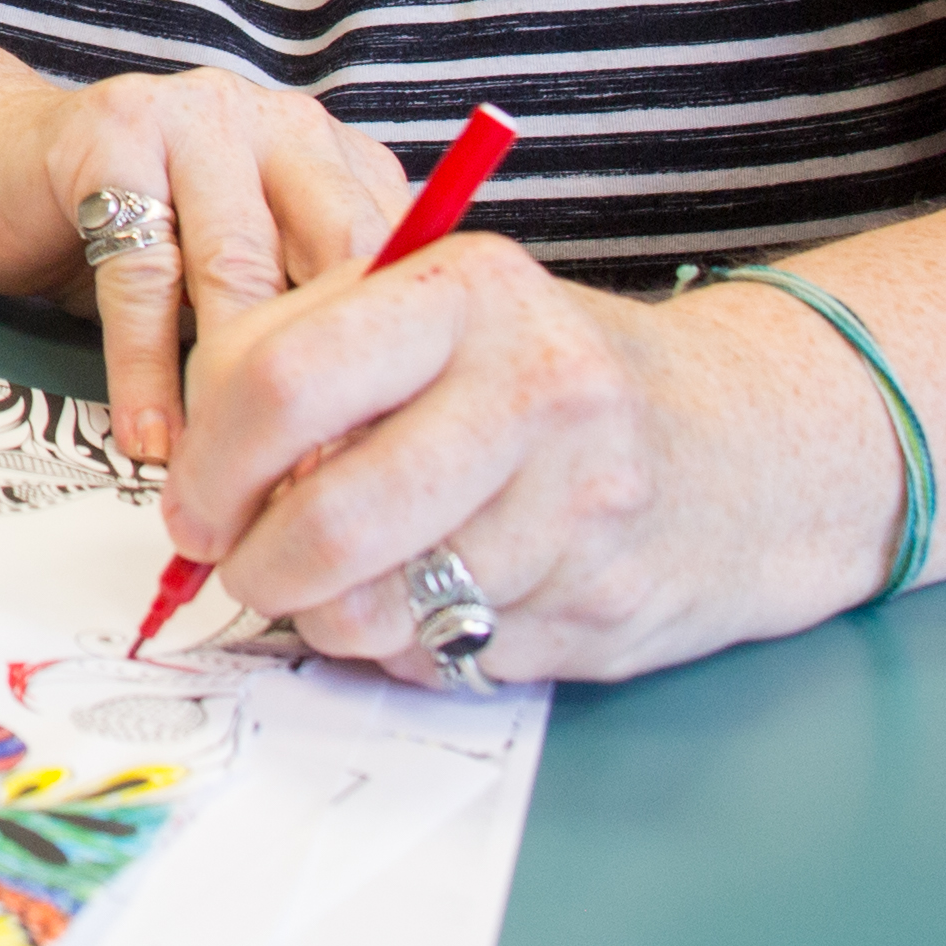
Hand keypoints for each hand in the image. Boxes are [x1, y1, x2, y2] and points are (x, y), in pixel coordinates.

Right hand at [0, 66, 411, 469]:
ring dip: (235, 391)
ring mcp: (196, 118)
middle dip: (328, 383)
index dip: (393, 367)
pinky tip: (149, 438)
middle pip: (332, 258)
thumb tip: (365, 449)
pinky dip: (145, 371)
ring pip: (237, 269)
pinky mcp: (112, 137)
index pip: (393, 260)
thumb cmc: (133, 231)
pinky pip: (140, 273)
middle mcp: (279, 123)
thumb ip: (301, 317)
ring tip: (236, 482)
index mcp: (333, 154)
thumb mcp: (240, 267)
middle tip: (322, 490)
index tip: (381, 466)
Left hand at [159, 242, 894, 688]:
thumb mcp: (443, 313)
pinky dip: (408, 644)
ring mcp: (580, 503)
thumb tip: (201, 466)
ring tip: (334, 585)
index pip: (278, 375)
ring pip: (381, 606)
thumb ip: (318, 355)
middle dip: (254, 563)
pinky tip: (430, 598)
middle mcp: (534, 389)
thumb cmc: (551, 374)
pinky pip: (447, 653)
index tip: (195, 497)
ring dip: (326, 617)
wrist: (751, 443)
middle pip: (328, 512)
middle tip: (242, 565)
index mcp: (467, 292)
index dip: (209, 459)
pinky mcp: (603, 599)